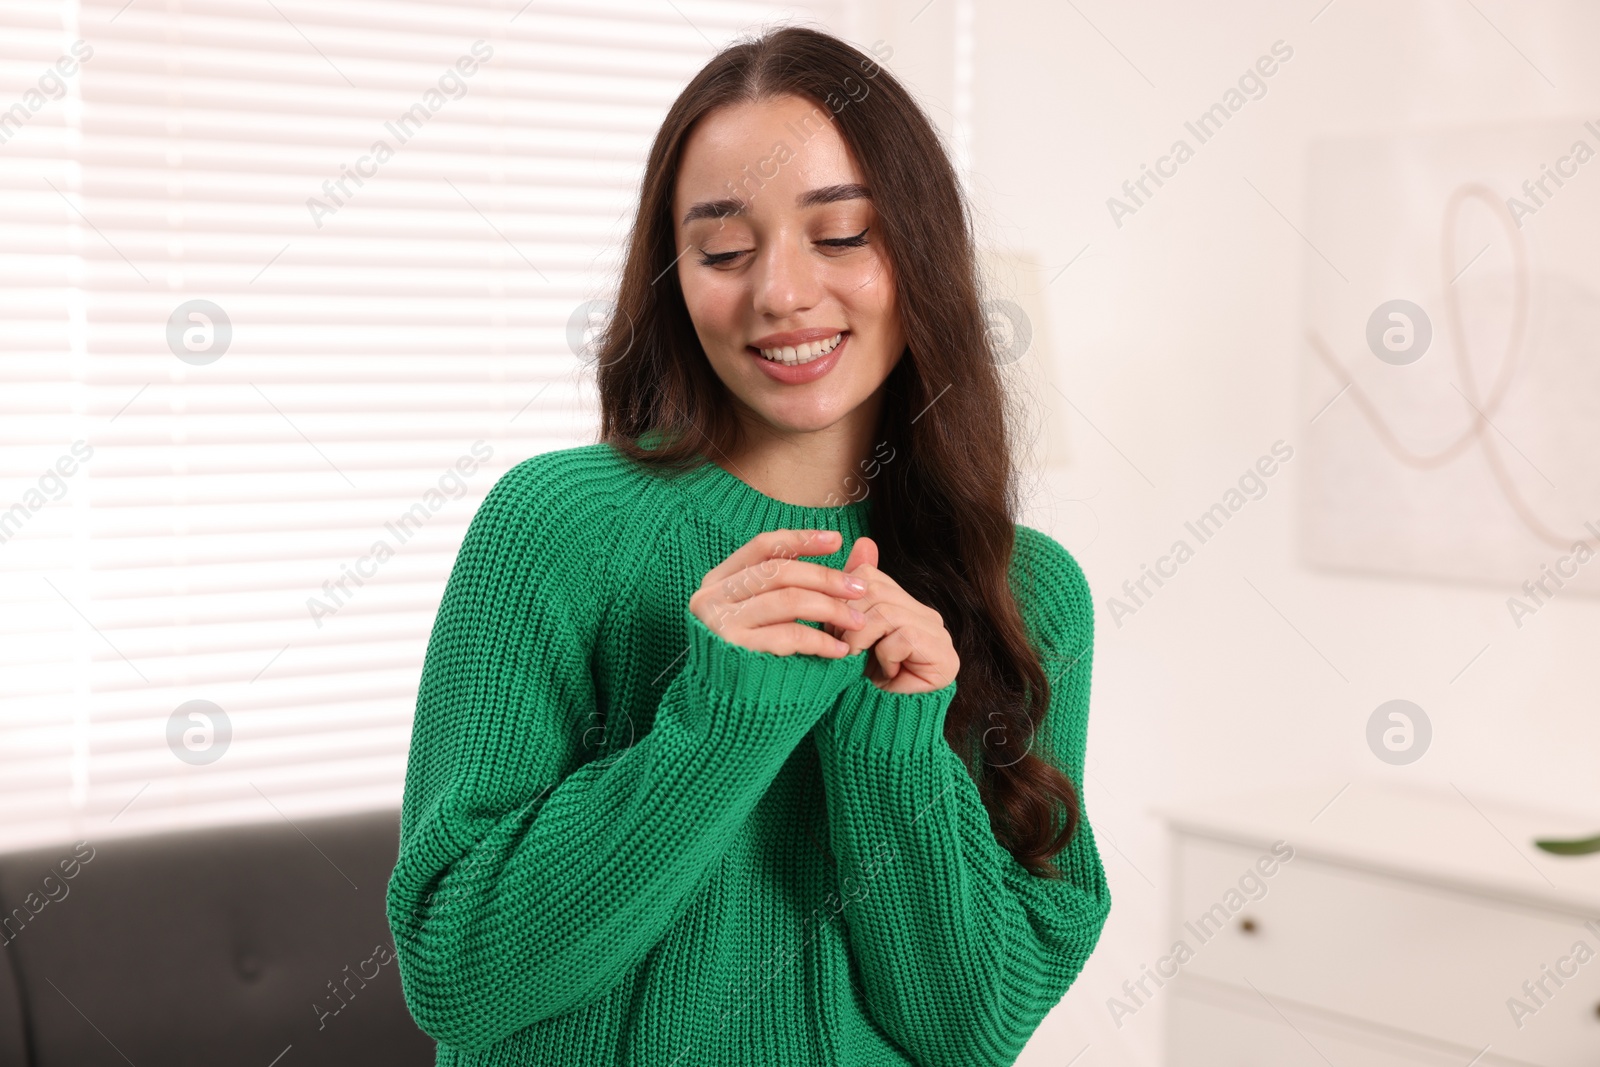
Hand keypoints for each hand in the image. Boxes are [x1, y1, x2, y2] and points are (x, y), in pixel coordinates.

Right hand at [689, 529, 869, 657]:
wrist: (728, 715)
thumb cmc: (757, 658)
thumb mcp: (772, 612)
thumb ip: (806, 580)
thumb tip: (861, 546)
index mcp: (719, 580)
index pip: (762, 547)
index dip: (801, 540)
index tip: (838, 542)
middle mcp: (711, 597)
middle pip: (779, 572)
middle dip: (826, 578)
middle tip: (860, 588)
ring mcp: (719, 623)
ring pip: (788, 600)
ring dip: (831, 609)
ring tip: (857, 620)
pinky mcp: (735, 650)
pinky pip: (789, 635)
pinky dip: (820, 641)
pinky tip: (840, 650)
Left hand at [823, 536, 959, 693]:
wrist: (877, 728)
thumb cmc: (860, 684)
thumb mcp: (849, 633)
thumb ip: (853, 594)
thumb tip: (864, 541)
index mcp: (903, 604)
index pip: (868, 577)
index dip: (841, 600)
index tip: (830, 628)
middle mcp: (924, 612)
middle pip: (875, 591)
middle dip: (846, 620)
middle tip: (839, 648)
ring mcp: (937, 631)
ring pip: (885, 612)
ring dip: (860, 640)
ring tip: (856, 661)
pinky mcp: (942, 653)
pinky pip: (901, 637)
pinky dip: (883, 656)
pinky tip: (885, 674)